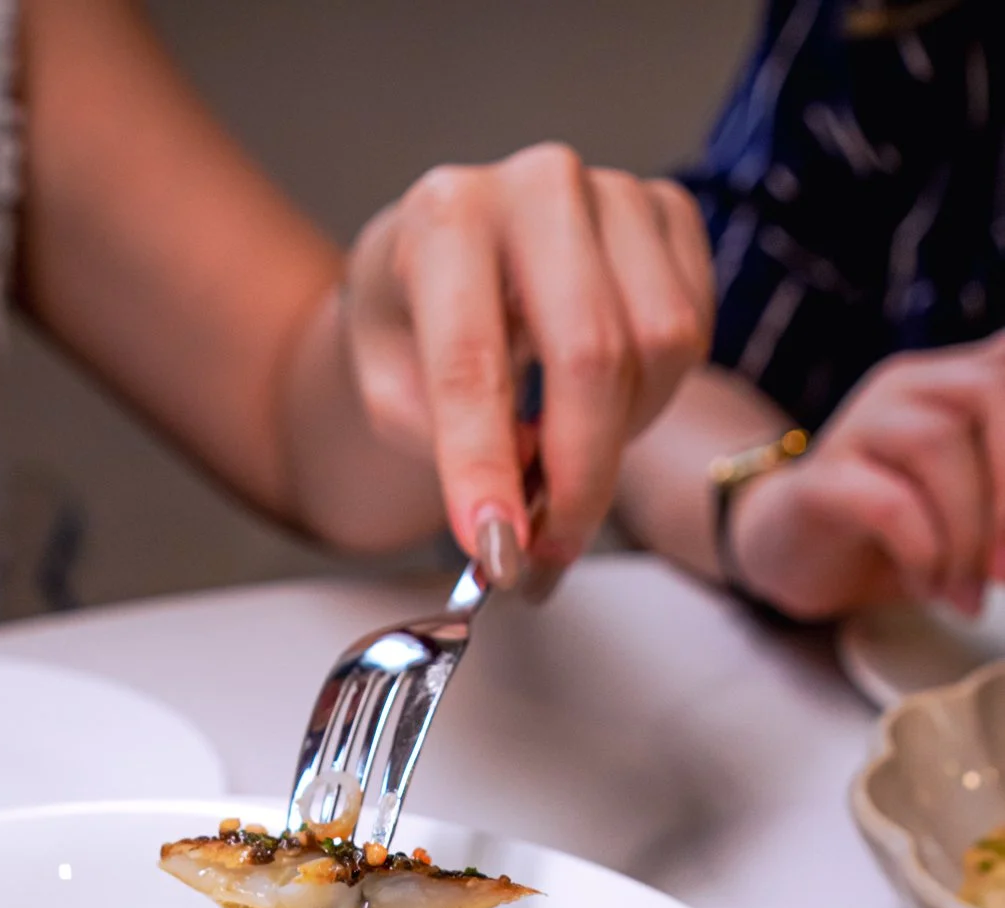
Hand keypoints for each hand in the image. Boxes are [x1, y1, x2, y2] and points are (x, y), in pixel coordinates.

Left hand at [340, 147, 712, 585]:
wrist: (447, 260)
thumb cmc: (411, 324)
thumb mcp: (385, 386)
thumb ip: (440, 440)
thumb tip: (518, 503)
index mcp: (445, 216)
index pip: (472, 360)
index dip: (484, 467)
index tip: (495, 548)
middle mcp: (538, 184)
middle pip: (592, 356)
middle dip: (577, 478)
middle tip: (548, 551)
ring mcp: (617, 191)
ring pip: (661, 348)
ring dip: (620, 438)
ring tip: (566, 463)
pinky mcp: (671, 214)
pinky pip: (695, 334)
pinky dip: (653, 397)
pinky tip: (600, 407)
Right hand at [728, 335, 1004, 620]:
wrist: (792, 553)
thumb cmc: (895, 532)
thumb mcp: (974, 503)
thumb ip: (1004, 490)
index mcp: (957, 380)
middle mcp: (909, 385)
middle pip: (987, 390)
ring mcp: (858, 425)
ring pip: (936, 444)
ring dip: (966, 533)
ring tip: (965, 592)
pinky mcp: (818, 480)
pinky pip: (888, 503)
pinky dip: (922, 552)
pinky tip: (925, 586)